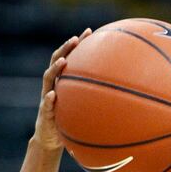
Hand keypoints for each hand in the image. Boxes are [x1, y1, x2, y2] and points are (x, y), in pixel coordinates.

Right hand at [31, 28, 92, 150]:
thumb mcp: (85, 106)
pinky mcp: (44, 114)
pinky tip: (53, 95)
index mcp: (63, 82)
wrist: (50, 139)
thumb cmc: (70, 121)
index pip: (69, 57)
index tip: (90, 31)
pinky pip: (46, 105)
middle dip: (65, 48)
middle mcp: (53, 86)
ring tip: (63, 61)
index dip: (77, 45)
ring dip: (55, 69)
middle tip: (75, 39)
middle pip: (56, 62)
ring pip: (48, 79)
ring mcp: (46, 98)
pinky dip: (49, 99)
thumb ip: (97, 96)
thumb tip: (126, 91)